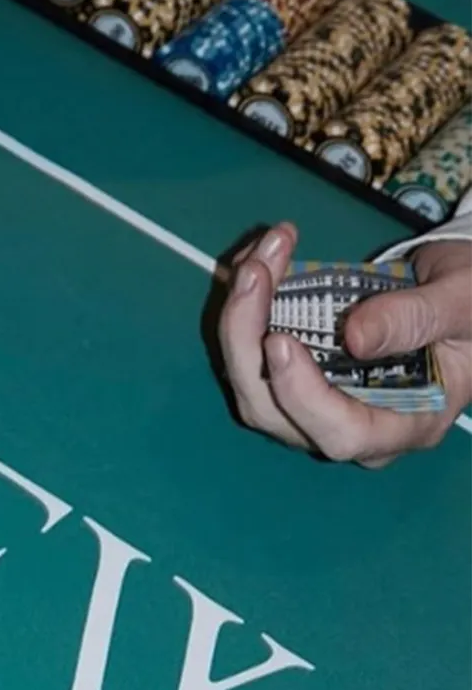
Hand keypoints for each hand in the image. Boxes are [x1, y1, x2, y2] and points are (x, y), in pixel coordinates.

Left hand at [219, 221, 471, 463]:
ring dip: (239, 316)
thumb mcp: (464, 302)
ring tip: (259, 255)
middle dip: (249, 341)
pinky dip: (246, 301)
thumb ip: (416, 319)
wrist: (461, 290)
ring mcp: (316, 399)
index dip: (302, 395)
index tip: (279, 340)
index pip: (341, 434)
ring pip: (251, 381)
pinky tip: (258, 257)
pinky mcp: (295, 368)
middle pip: (274, 410)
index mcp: (405, 424)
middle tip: (256, 271)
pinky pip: (251, 349)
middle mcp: (350, 422)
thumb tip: (354, 336)